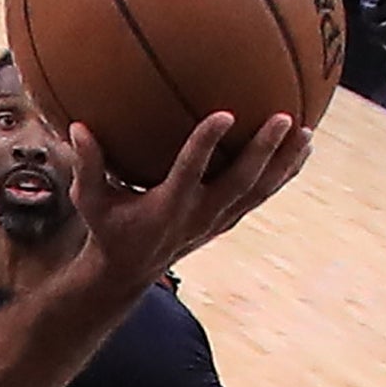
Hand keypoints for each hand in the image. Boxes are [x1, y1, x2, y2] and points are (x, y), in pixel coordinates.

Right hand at [69, 111, 308, 286]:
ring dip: (284, 163)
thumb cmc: (108, 228)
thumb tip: (79, 126)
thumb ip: (87, 166)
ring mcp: (218, 219)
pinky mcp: (227, 219)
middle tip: (284, 119)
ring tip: (306, 133)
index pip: (190, 172)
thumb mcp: (88, 201)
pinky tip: (301, 149)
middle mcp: (199, 213)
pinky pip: (261, 195)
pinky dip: (283, 174)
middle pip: (240, 182)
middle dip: (263, 152)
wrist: (129, 271)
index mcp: (167, 206)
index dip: (207, 144)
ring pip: (259, 190)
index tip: (225, 114)